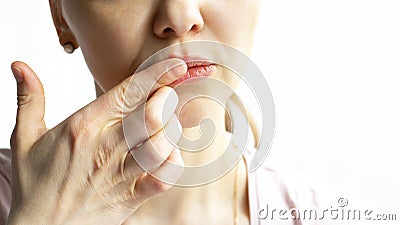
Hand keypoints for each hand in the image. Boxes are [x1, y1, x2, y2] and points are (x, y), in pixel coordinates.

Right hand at [6, 59, 186, 224]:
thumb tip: (19, 64)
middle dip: (166, 100)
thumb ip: (29, 99)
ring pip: (161, 144)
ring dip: (171, 132)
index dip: (157, 74)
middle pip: (151, 114)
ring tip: (166, 127)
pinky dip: (172, 164)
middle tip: (166, 97)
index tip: (176, 65)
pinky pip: (163, 178)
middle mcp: (104, 147)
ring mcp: (119, 174)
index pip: (128, 91)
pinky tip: (167, 157)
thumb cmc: (35, 183)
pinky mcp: (130, 198)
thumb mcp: (25, 137)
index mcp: (83, 126)